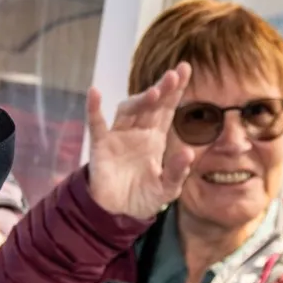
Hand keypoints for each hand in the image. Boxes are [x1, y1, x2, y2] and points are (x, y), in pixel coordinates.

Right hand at [86, 63, 196, 220]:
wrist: (117, 213)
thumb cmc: (143, 196)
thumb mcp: (166, 189)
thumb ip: (177, 172)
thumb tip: (188, 152)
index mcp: (155, 137)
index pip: (167, 108)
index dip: (176, 90)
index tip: (185, 69)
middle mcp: (137, 131)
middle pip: (151, 104)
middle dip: (163, 89)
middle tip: (175, 74)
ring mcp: (118, 136)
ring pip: (128, 110)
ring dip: (140, 100)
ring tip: (155, 93)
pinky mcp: (100, 146)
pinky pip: (96, 124)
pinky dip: (94, 109)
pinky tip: (94, 93)